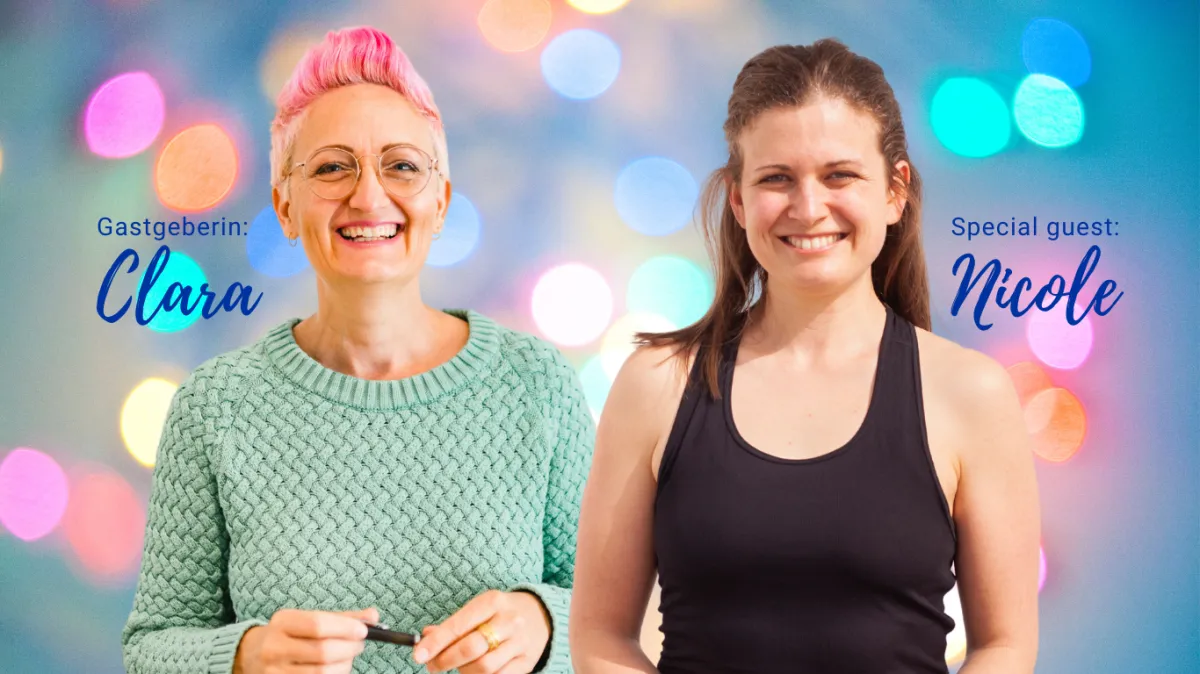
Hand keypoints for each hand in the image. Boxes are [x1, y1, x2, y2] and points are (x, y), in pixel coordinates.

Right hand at [233, 607, 377, 673]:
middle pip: (323, 652)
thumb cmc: (290, 634)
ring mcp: (275, 671)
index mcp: (282, 622)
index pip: (317, 624)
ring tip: (348, 657)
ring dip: (345, 665)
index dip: (344, 628)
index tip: (363, 630)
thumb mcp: (308, 618)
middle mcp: (274, 647)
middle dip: (349, 649)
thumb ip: (341, 617)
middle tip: (359, 644)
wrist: (253, 655)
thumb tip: (373, 615)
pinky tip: (337, 668)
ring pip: (322, 673)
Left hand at [414, 590, 550, 673]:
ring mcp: (520, 642)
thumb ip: (453, 625)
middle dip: (446, 660)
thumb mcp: (478, 609)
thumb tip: (425, 639)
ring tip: (458, 666)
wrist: (540, 614)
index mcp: (492, 601)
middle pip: (471, 648)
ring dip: (463, 671)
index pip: (459, 625)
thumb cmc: (499, 613)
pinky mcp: (526, 661)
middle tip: (433, 665)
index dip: (436, 642)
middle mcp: (509, 620)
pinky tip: (475, 670)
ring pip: (484, 667)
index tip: (418, 655)